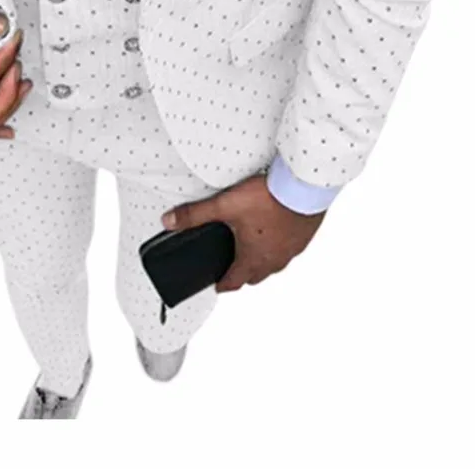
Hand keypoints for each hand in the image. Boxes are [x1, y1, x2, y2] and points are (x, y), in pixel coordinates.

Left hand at [161, 173, 326, 292]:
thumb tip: (170, 221)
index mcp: (253, 258)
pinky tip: (277, 231)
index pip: (234, 281)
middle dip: (243, 273)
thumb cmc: (270, 199)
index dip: (223, 284)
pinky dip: (280, 245)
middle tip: (233, 267)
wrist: (304, 187)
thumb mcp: (225, 205)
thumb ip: (195, 214)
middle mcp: (274, 259)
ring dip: (263, 260)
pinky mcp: (304, 236)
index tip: (217, 286)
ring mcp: (292, 250)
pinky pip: (290, 248)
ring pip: (275, 264)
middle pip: (255, 275)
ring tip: (254, 247)